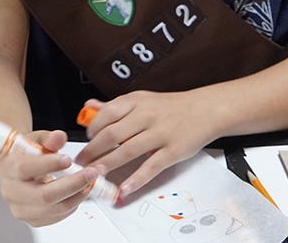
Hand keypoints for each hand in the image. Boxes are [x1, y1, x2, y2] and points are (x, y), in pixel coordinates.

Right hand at [0, 129, 99, 226]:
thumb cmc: (25, 155)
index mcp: (7, 168)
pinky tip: (79, 191)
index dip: (48, 165)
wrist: (18, 170)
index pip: (24, 169)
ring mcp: (22, 209)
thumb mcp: (35, 140)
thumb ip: (48, 139)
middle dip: (72, 184)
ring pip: (55, 208)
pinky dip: (73, 204)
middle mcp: (11, 191)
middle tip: (90, 173)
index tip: (68, 160)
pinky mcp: (34, 220)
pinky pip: (59, 216)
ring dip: (77, 195)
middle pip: (43, 196)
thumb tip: (59, 137)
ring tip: (89, 182)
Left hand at [73, 90, 220, 195]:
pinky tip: (124, 187)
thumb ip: (115, 106)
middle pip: (112, 134)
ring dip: (108, 164)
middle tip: (82, 163)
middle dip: (93, 151)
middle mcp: (146, 116)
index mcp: (135, 102)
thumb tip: (89, 107)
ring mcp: (160, 134)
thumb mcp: (141, 100)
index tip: (85, 142)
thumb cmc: (171, 107)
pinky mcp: (173, 151)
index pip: (106, 115)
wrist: (206, 110)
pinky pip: (151, 166)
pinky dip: (136, 179)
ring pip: (128, 151)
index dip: (92, 130)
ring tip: (94, 175)